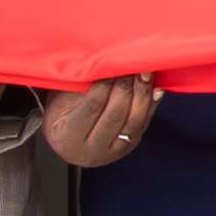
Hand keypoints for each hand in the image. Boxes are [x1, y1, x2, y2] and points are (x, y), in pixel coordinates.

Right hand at [39, 75, 162, 168]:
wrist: (69, 144)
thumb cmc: (61, 116)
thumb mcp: (60, 102)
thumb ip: (81, 88)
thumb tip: (105, 65)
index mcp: (69, 137)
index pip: (92, 107)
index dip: (104, 85)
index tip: (110, 64)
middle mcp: (93, 150)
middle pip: (116, 115)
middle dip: (125, 87)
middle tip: (130, 65)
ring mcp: (115, 151)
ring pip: (134, 121)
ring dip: (142, 94)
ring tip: (145, 72)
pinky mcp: (131, 146)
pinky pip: (145, 123)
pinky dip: (152, 103)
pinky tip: (155, 87)